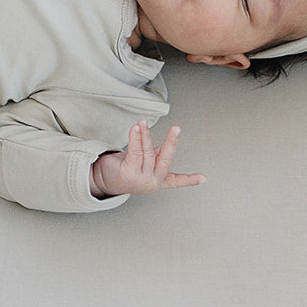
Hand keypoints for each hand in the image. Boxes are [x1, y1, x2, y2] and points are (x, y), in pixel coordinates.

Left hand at [90, 120, 206, 198]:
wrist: (104, 178)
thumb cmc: (124, 169)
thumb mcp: (144, 162)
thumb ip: (155, 154)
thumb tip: (167, 145)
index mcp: (158, 180)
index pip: (176, 181)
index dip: (190, 180)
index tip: (202, 178)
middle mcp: (151, 182)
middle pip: (164, 159)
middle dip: (171, 142)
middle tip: (176, 129)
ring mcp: (141, 179)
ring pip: (147, 152)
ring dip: (145, 135)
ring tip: (143, 124)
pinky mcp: (129, 173)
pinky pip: (135, 152)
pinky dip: (136, 138)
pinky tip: (136, 129)